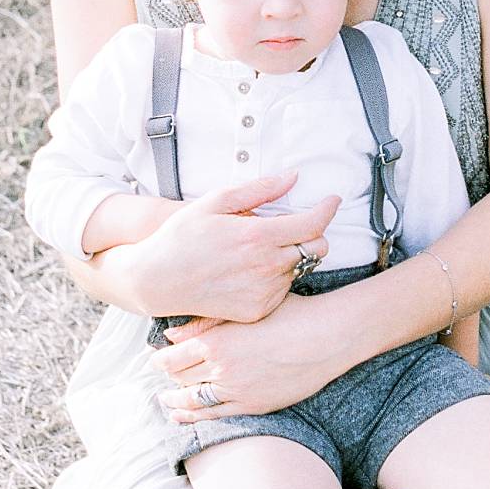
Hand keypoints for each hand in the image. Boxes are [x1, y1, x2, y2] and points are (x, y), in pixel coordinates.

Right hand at [134, 175, 339, 323]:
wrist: (157, 280)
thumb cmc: (184, 235)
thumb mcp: (215, 202)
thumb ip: (259, 190)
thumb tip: (294, 177)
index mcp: (257, 236)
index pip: (312, 224)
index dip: (327, 209)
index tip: (331, 200)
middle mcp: (265, 267)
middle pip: (316, 249)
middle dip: (312, 234)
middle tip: (291, 227)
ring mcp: (262, 292)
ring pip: (299, 269)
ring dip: (290, 257)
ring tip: (258, 251)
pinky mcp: (257, 311)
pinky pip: (283, 290)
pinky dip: (275, 278)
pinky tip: (251, 272)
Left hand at [152, 291, 345, 419]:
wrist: (328, 337)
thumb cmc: (291, 313)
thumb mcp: (246, 310)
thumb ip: (206, 322)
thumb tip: (172, 335)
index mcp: (218, 342)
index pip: (174, 357)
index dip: (160, 359)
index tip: (154, 357)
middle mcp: (223, 370)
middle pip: (181, 379)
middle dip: (167, 377)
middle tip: (159, 375)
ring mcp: (238, 392)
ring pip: (195, 402)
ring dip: (176, 401)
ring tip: (165, 400)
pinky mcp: (255, 406)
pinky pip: (217, 416)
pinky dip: (196, 417)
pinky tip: (186, 415)